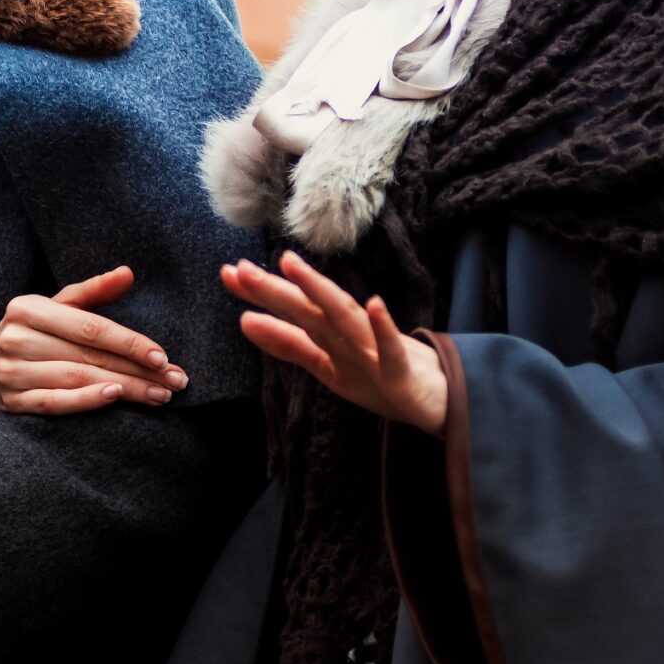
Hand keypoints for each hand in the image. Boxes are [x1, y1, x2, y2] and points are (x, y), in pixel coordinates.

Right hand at [0, 265, 187, 414]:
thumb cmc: (32, 333)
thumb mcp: (55, 306)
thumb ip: (92, 292)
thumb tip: (128, 273)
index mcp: (28, 308)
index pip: (89, 327)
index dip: (128, 341)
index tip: (162, 356)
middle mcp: (16, 338)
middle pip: (88, 356)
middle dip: (137, 370)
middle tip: (174, 381)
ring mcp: (11, 373)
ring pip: (77, 380)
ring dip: (123, 389)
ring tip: (159, 396)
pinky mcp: (12, 403)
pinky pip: (54, 403)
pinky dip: (85, 402)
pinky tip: (114, 399)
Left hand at [220, 252, 447, 434]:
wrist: (435, 399)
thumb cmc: (378, 373)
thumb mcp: (325, 364)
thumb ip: (288, 343)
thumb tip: (244, 320)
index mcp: (329, 336)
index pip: (290, 310)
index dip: (260, 293)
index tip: (227, 272)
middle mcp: (348, 336)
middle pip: (307, 309)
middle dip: (274, 290)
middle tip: (241, 268)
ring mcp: (373, 350)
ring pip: (343, 318)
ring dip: (320, 291)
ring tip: (291, 265)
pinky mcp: (400, 370)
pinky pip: (390, 348)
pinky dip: (384, 328)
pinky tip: (375, 305)